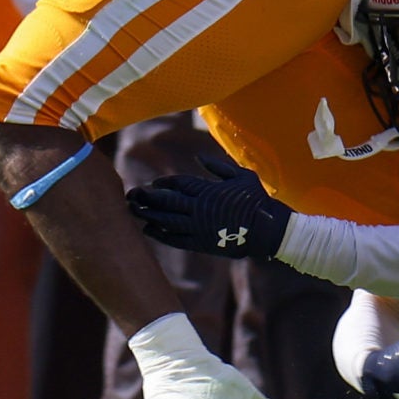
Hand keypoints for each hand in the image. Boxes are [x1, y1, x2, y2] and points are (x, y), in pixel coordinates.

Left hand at [126, 163, 294, 258]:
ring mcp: (199, 227)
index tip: (154, 184)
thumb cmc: (256, 198)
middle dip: (147, 197)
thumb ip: (217, 166)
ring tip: (133, 211)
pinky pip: (175, 239)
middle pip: (166, 201)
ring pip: (166, 220)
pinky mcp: (201, 242)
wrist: (267, 229)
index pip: (178, 184)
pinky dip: (160, 234)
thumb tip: (198, 156)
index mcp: (208, 190)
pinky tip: (148, 230)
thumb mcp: (241, 175)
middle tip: (131, 195)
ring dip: (148, 215)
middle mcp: (199, 208)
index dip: (163, 183)